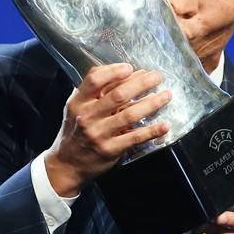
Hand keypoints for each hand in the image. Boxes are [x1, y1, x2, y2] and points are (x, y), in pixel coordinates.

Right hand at [45, 63, 170, 196]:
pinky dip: (152, 131)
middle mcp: (88, 116)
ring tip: (166, 95)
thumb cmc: (76, 131)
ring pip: (130, 114)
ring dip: (152, 103)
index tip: (130, 68)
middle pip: (118, 95)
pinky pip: (135, 137)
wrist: (67, 165)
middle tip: (157, 77)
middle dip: (141, 83)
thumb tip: (128, 73)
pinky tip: (164, 125)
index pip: (95, 80)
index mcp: (79, 102)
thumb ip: (95, 91)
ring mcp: (99, 134)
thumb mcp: (77, 107)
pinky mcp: (110, 149)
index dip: (114, 71)